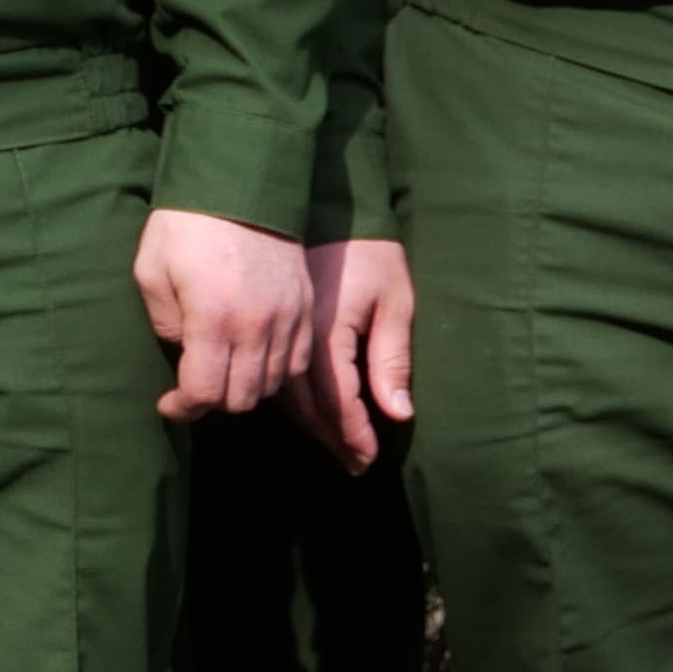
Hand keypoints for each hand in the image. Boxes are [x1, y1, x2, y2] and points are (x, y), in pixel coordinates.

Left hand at [134, 208, 314, 417]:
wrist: (240, 182)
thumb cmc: (184, 225)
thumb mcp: (151, 272)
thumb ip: (165, 325)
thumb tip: (184, 354)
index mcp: (213, 318)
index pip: (205, 392)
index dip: (183, 408)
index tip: (169, 406)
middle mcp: (257, 326)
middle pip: (242, 397)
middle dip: (212, 401)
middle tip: (193, 387)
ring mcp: (288, 318)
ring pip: (272, 384)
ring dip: (244, 388)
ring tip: (221, 370)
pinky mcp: (306, 308)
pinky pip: (297, 361)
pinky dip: (275, 371)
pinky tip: (253, 357)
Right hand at [285, 236, 416, 470]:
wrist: (329, 206)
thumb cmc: (371, 253)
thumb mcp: (395, 301)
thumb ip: (391, 359)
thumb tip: (396, 414)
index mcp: (326, 335)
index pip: (338, 401)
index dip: (353, 434)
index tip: (367, 460)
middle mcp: (296, 339)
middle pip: (308, 404)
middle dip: (332, 438)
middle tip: (353, 466)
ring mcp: (280, 329)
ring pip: (288, 392)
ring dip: (312, 424)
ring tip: (335, 448)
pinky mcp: (275, 321)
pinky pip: (279, 372)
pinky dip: (294, 399)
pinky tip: (308, 411)